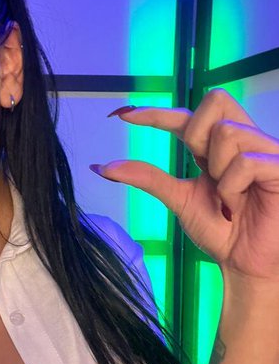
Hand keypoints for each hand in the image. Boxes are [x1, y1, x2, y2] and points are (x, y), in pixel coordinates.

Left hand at [90, 89, 278, 280]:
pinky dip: (232, 186)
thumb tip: (102, 166)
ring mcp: (265, 150)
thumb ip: (147, 178)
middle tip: (201, 167)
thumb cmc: (219, 230)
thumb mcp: (179, 199)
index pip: (186, 117)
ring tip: (227, 196)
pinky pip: (246, 161)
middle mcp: (242, 140)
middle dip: (199, 133)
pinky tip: (238, 204)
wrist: (244, 265)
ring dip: (217, 170)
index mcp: (216, 146)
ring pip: (227, 132)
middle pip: (217, 99)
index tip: (124, 116)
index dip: (157, 113)